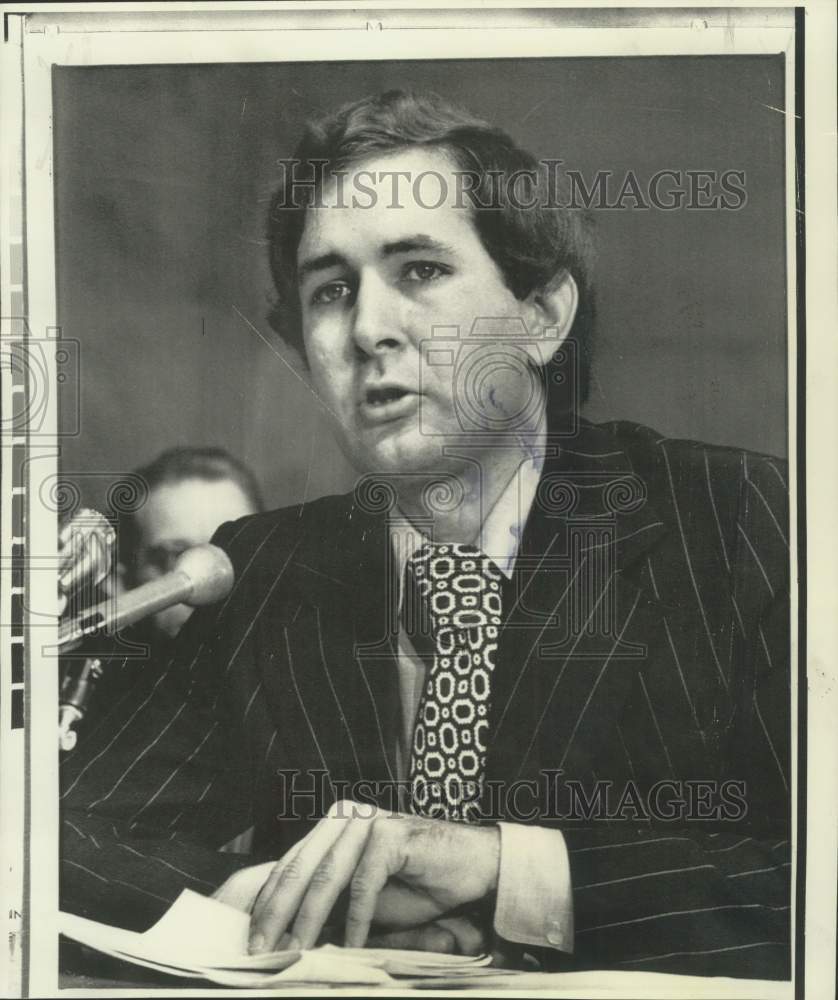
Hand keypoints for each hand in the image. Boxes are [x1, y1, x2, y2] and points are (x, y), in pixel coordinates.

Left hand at [227, 800, 499, 953]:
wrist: (472, 869)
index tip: (250, 941)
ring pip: (327, 876)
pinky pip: (364, 882)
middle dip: (277, 915)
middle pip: (301, 869)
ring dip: (307, 921)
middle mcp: (345, 817)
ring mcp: (368, 821)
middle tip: (260, 951)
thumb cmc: (416, 886)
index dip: (268, 904)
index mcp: (332, 827)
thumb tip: (279, 934)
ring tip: (294, 954)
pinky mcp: (390, 833)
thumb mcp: (360, 900)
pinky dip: (354, 920)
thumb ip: (325, 905)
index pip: (289, 866)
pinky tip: (349, 947)